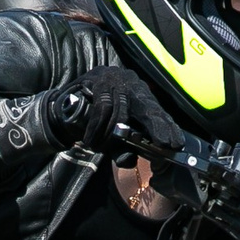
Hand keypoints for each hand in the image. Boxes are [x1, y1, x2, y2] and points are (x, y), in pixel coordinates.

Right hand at [44, 66, 185, 155]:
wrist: (64, 102)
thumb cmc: (94, 118)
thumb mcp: (111, 136)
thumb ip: (121, 149)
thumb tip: (129, 160)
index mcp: (140, 94)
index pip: (156, 111)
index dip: (166, 127)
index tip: (175, 143)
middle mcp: (131, 83)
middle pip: (148, 106)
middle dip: (156, 125)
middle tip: (162, 143)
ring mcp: (115, 78)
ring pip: (121, 110)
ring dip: (110, 133)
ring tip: (101, 147)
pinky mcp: (97, 78)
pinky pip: (103, 106)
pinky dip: (97, 126)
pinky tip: (91, 139)